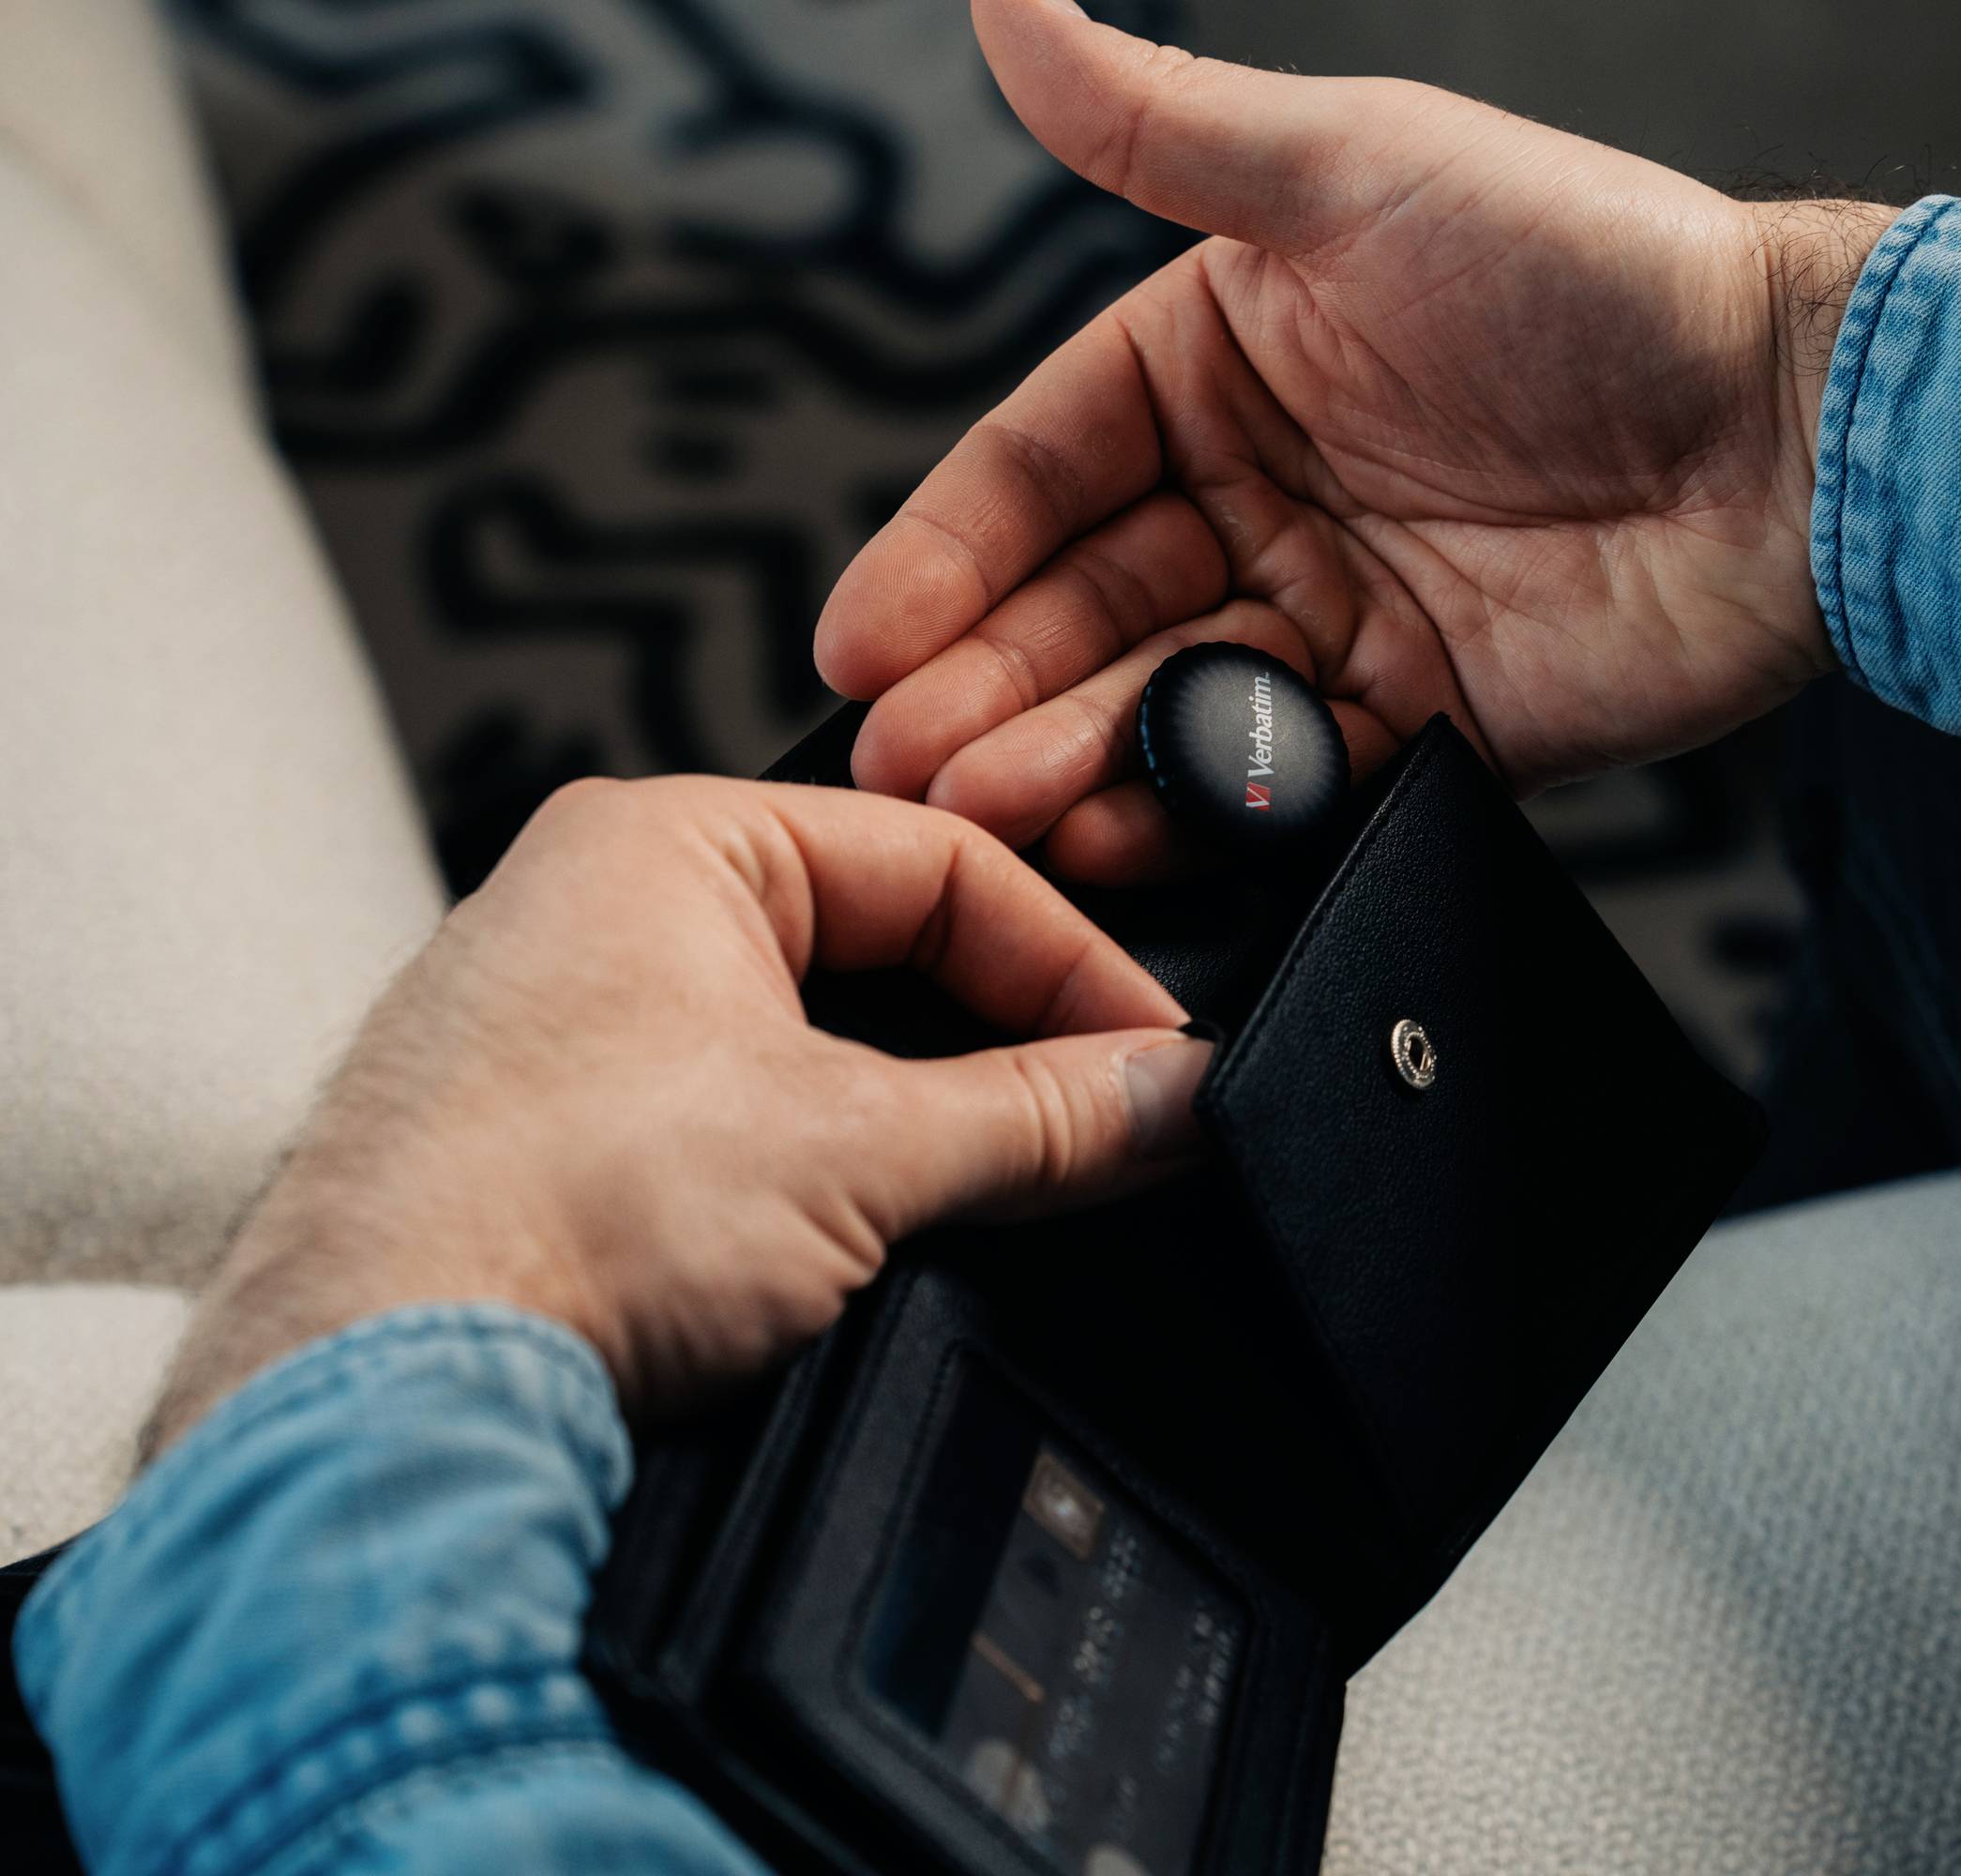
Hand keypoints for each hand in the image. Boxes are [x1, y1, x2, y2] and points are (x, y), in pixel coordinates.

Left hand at [146, 777, 1206, 1452]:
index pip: (940, 861)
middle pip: (883, 949)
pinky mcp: (555, 1145)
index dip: (1072, 965)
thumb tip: (1167, 1097)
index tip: (1151, 1058)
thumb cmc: (541, 1221)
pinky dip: (833, 1171)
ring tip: (1003, 1191)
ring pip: (816, 1043)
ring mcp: (569, 1032)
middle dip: (999, 1045)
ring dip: (921, 1114)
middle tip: (1101, 1128)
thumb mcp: (861, 1153)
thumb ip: (1044, 1119)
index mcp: (665, 839)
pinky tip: (879, 1241)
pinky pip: (744, 1123)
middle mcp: (603, 912)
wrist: (377, 1399)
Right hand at [815, 0, 1893, 880]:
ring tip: (985, 808)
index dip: (947, 551)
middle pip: (1081, 600)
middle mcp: (1264, 489)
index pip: (1042, 462)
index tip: (863, 638)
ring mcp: (1336, 611)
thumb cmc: (1597, 272)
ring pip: (1162, 699)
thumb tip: (1003, 2)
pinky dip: (1193, 811)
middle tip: (903, 762)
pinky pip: (1279, 779)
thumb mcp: (1355, 170)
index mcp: (1224, 356)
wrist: (1796, 437)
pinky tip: (1114, 836)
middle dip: (983, 682)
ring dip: (1062, 757)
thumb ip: (1159, 127)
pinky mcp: (1417, 721)